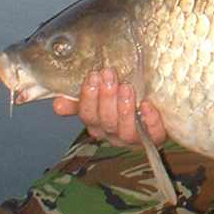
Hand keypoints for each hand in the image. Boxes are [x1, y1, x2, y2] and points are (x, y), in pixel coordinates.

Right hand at [52, 68, 166, 146]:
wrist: (157, 113)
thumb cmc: (124, 103)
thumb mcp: (102, 99)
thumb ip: (80, 101)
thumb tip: (56, 103)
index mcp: (98, 124)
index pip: (87, 114)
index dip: (88, 96)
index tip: (93, 75)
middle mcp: (113, 134)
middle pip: (106, 120)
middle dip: (106, 97)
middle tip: (110, 75)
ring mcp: (133, 138)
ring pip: (125, 129)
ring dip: (125, 108)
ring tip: (127, 87)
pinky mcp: (155, 138)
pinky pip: (152, 134)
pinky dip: (149, 119)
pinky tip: (147, 105)